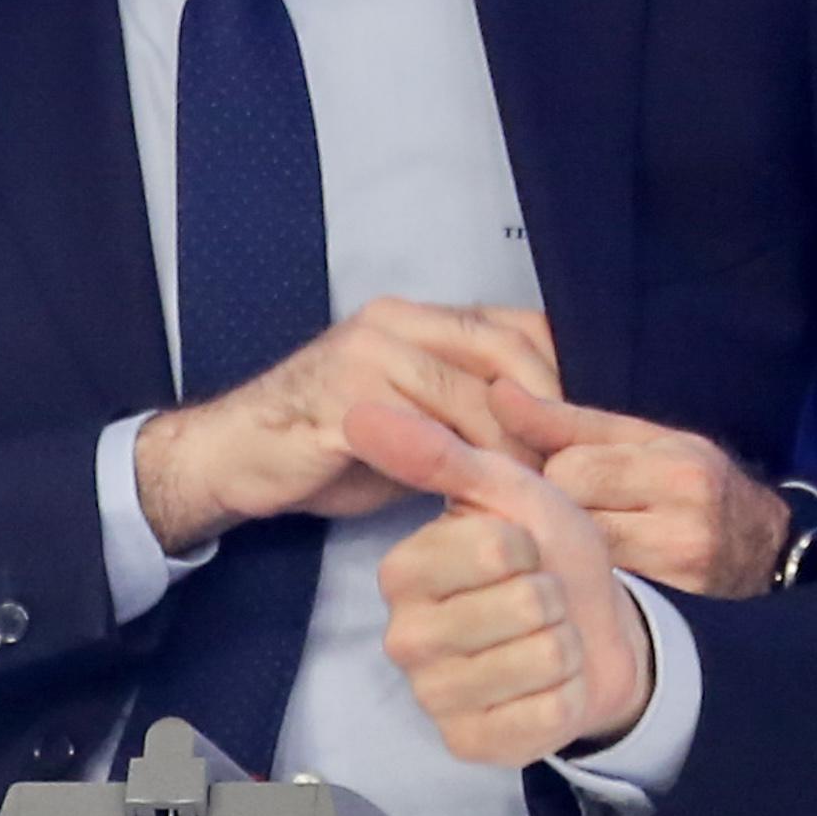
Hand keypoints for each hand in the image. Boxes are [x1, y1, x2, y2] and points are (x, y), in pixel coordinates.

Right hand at [132, 299, 563, 550]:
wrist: (232, 457)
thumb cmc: (324, 445)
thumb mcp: (408, 420)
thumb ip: (463, 411)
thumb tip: (544, 436)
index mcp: (413, 318)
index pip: (515, 326)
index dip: (560, 375)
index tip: (584, 430)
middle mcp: (393, 323)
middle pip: (504, 352)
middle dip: (548, 410)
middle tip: (574, 466)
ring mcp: (367, 357)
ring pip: (472, 394)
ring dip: (514, 446)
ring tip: (542, 492)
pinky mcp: (346, 402)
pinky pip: (426, 432)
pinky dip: (464, 466)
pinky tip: (483, 497)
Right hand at [355, 395, 651, 764]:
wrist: (593, 628)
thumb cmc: (546, 553)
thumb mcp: (506, 491)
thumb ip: (437, 454)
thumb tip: (358, 408)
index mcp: (403, 572)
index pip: (493, 547)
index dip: (530, 544)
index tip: (521, 550)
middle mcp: (404, 639)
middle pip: (523, 603)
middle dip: (554, 595)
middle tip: (541, 599)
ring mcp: (435, 699)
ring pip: (540, 657)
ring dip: (566, 643)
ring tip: (547, 637)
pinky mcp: (470, 746)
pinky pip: (546, 714)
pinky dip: (567, 694)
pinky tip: (549, 685)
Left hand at [488, 381, 792, 595]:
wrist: (767, 551)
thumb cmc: (693, 485)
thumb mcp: (642, 440)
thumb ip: (564, 422)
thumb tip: (497, 391)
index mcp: (671, 460)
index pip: (570, 465)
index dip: (548, 474)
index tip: (548, 480)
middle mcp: (684, 509)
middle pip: (572, 510)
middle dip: (556, 512)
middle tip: (558, 517)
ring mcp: (683, 560)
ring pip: (583, 552)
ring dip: (567, 548)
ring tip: (573, 545)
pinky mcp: (677, 603)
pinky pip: (603, 589)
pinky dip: (586, 580)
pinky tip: (587, 576)